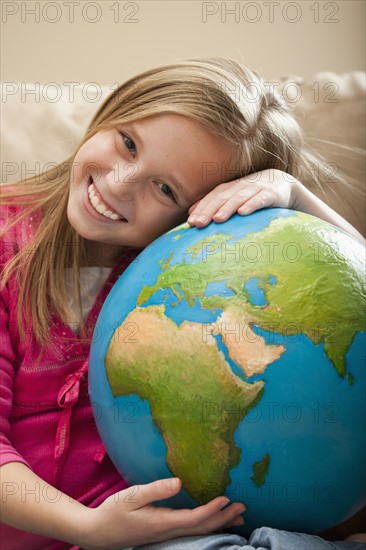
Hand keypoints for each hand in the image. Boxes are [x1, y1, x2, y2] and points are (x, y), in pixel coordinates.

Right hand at [82, 478, 245, 548]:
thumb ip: (156, 489)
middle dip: (223, 518)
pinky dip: (206, 525)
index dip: (213, 510)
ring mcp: (166, 535)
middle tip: (243, 507)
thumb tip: (180, 482)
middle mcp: (168, 531)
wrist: (98, 533)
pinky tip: (212, 521)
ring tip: (237, 517)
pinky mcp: (163, 533)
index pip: (194, 518)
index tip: (227, 498)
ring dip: (219, 523)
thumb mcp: (132, 496)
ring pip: (198, 532)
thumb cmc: (113, 512)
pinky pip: (191, 531)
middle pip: (202, 528)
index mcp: (162, 522)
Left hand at [187, 169, 297, 227]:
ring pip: (238, 198)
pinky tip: (243, 213)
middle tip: (198, 224)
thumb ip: (213, 205)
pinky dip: (251, 205)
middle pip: (221, 198)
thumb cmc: (252, 195)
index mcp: (228, 189)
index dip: (201, 209)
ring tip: (217, 219)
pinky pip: (260, 199)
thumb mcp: (232, 198)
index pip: (211, 198)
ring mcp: (255, 189)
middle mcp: (239, 187)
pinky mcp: (270, 194)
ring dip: (227, 208)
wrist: (282, 183)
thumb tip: (191, 214)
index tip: (190, 223)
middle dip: (208, 210)